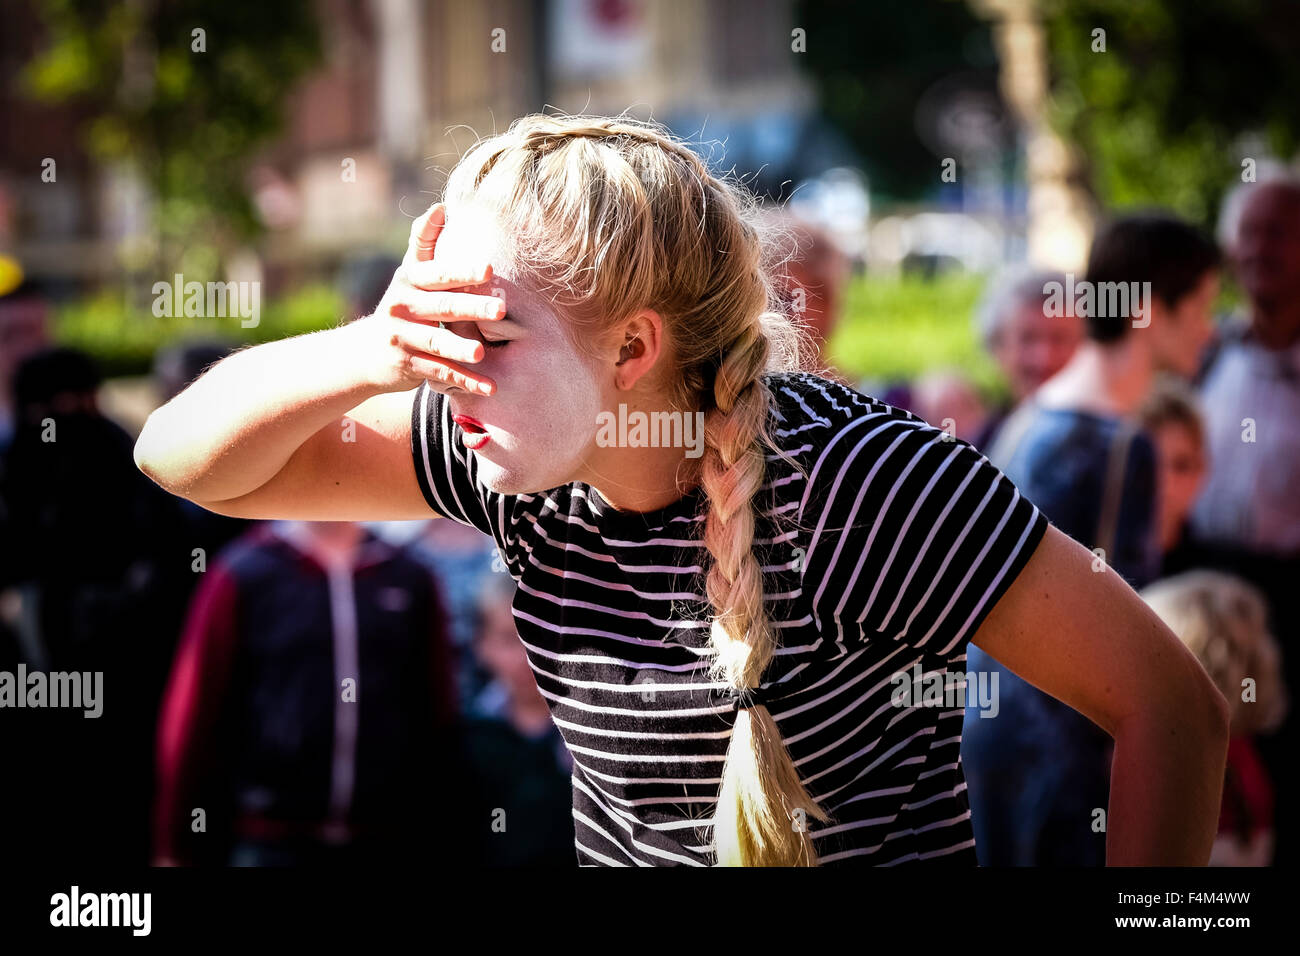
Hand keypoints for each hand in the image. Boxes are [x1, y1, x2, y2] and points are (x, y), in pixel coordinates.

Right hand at [347, 202, 504, 394]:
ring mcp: (403, 338)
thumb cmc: (403, 304)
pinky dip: (466, 382)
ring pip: (436, 342)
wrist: (365, 351)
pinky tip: (491, 387)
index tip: (487, 269)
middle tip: (500, 309)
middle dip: (471, 308)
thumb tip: (442, 206)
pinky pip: (440, 374)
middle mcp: (403, 307)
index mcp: (410, 280)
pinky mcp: (408, 366)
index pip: (438, 273)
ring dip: (460, 348)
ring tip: (481, 352)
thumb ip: (425, 241)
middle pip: (441, 306)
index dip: (461, 271)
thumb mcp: (409, 272)